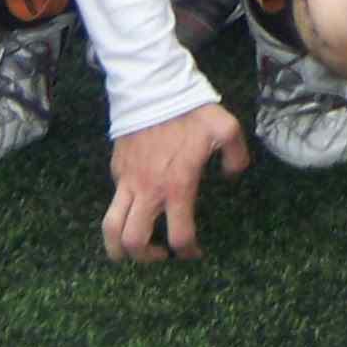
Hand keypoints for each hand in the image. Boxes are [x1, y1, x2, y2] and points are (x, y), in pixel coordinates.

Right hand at [99, 98, 250, 261]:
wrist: (152, 87)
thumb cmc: (190, 110)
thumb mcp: (225, 127)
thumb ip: (236, 154)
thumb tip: (233, 175)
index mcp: (177, 186)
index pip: (179, 235)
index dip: (188, 252)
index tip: (193, 253)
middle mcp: (148, 191)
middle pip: (134, 242)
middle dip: (146, 258)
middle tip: (160, 254)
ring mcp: (127, 182)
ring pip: (110, 228)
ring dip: (119, 247)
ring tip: (134, 248)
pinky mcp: (116, 170)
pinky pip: (114, 201)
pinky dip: (122, 212)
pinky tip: (138, 206)